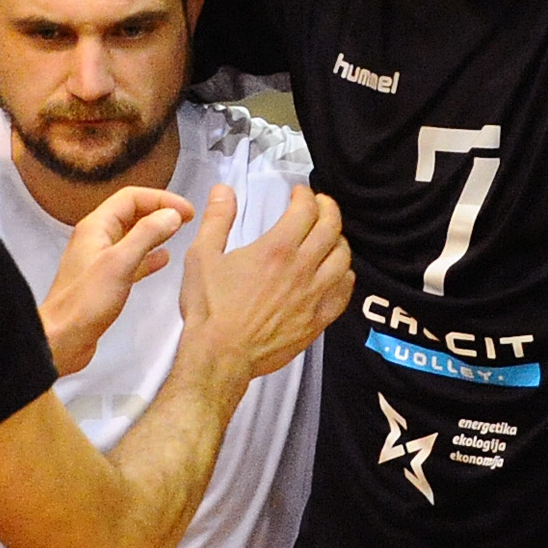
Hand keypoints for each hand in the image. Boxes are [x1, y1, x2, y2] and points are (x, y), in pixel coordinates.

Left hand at [41, 185, 194, 375]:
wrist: (63, 339)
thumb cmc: (86, 302)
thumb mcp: (120, 263)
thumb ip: (146, 235)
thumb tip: (172, 214)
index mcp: (96, 227)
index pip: (131, 197)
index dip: (161, 199)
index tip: (187, 211)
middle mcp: (96, 239)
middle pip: (132, 213)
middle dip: (159, 211)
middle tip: (187, 218)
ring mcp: (100, 260)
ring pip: (133, 236)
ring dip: (156, 232)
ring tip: (180, 232)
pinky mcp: (105, 281)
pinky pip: (131, 260)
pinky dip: (148, 256)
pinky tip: (164, 259)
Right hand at [179, 183, 352, 382]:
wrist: (221, 356)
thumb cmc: (210, 310)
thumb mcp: (202, 257)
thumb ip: (217, 220)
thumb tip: (224, 191)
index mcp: (276, 249)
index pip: (306, 210)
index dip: (306, 195)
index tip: (300, 193)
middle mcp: (302, 268)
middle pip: (331, 227)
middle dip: (328, 208)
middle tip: (321, 204)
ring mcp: (314, 295)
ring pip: (343, 257)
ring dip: (339, 239)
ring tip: (330, 235)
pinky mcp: (318, 319)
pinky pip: (345, 291)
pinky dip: (345, 275)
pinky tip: (338, 272)